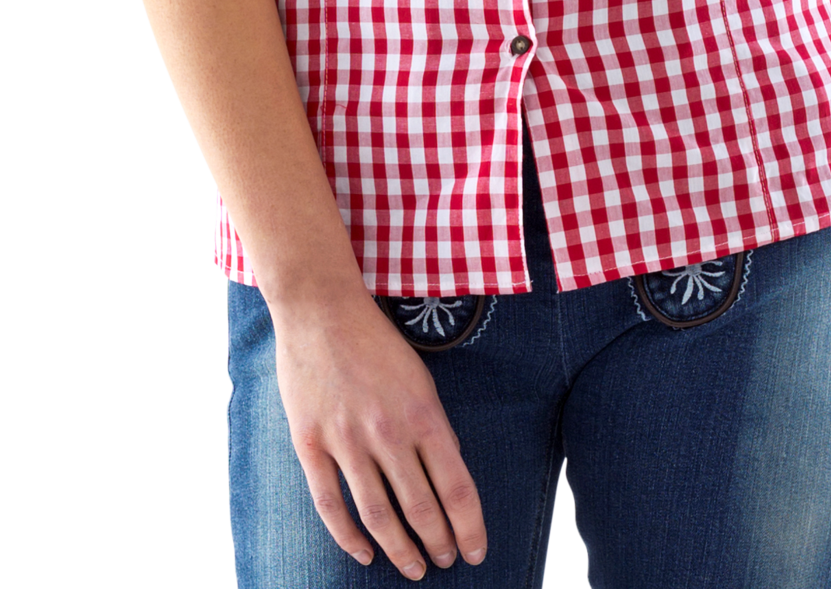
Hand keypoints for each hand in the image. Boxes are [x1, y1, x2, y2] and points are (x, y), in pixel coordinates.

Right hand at [269, 284, 487, 576]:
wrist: (322, 309)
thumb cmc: (376, 342)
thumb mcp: (420, 378)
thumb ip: (433, 427)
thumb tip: (449, 473)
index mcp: (423, 413)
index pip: (456, 487)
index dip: (470, 527)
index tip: (477, 552)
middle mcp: (389, 431)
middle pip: (421, 508)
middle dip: (438, 544)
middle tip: (446, 563)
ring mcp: (347, 440)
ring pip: (379, 515)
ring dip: (401, 550)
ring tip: (415, 569)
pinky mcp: (311, 443)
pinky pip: (331, 504)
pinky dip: (349, 538)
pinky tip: (365, 554)